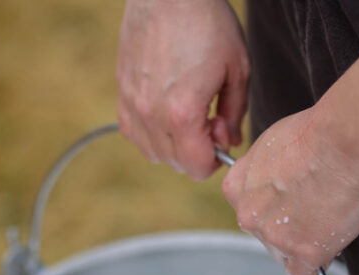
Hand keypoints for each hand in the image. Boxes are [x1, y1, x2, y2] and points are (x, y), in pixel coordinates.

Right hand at [116, 0, 248, 179]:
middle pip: (175, 164)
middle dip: (197, 150)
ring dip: (173, 144)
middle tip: (209, 117)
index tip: (221, 133)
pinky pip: (133, 133)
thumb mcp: (237, 69)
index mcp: (183, 113)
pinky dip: (151, 132)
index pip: (197, 168)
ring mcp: (132, 104)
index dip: (216, 159)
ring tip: (187, 114)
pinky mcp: (121, 93)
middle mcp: (151, 114)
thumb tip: (229, 141)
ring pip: (153, 152)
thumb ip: (235, 114)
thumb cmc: (207, 23)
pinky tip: (165, 110)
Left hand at [221, 108, 358, 274]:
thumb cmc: (315, 134)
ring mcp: (275, 237)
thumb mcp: (269, 144)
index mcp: (236, 189)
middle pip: (266, 236)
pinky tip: (329, 244)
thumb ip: (260, 173)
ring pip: (284, 255)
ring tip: (328, 217)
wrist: (343, 141)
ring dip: (303, 244)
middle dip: (287, 229)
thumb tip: (271, 185)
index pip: (248, 213)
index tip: (290, 202)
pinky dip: (316, 263)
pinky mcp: (304, 252)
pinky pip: (303, 273)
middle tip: (314, 208)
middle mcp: (249, 217)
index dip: (273, 209)